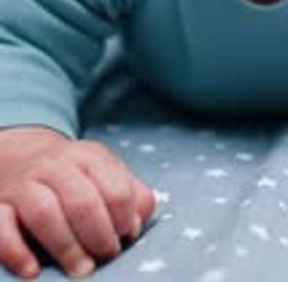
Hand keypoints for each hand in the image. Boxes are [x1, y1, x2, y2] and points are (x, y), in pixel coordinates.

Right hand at [0, 127, 154, 277]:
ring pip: (43, 211)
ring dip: (65, 246)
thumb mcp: (108, 176)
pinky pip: (2, 225)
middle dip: (98, 235)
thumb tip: (134, 226)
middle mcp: (56, 165)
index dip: (123, 219)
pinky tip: (33, 271)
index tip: (124, 237)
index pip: (115, 187)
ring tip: (81, 269)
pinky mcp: (0, 204)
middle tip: (105, 257)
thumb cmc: (77, 179)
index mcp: (90, 157)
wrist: (24, 157)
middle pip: (81, 200)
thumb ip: (132, 196)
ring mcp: (25, 184)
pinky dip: (16, 250)